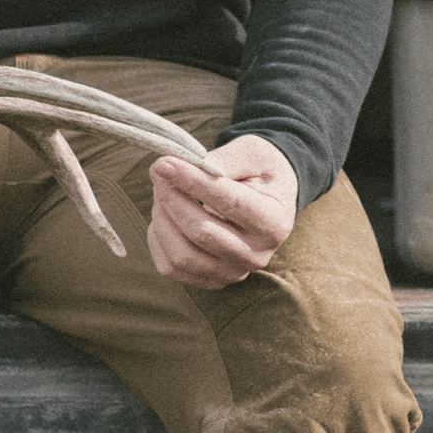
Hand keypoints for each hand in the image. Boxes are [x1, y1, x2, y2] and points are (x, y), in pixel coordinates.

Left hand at [148, 134, 297, 289]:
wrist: (270, 196)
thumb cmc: (260, 169)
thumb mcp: (252, 152)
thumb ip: (221, 159)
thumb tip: (180, 167)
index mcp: (273, 221)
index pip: (228, 203)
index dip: (192, 182)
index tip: (165, 164)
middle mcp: (257, 255)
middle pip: (201, 233)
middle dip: (171, 198)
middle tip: (159, 170)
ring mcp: (234, 272)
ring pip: (182, 255)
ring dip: (162, 218)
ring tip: (162, 189)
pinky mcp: (212, 280)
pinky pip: (172, 267)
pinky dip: (158, 240)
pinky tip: (164, 214)